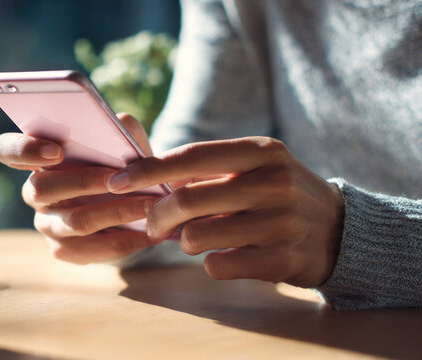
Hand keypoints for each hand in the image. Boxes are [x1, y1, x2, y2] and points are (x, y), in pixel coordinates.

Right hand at [0, 114, 159, 263]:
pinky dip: (126, 240)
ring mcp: (46, 224)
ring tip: (150, 204)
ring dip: (115, 212)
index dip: (24, 149)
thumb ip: (120, 128)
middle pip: (41, 188)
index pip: (6, 149)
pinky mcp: (64, 250)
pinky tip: (151, 232)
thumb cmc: (122, 164)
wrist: (136, 204)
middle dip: (83, 181)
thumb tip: (120, 124)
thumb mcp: (123, 140)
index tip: (56, 151)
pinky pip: (92, 249)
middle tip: (119, 178)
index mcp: (37, 158)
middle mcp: (34, 192)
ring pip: (74, 221)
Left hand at [106, 137, 344, 287]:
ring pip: (198, 236)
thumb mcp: (255, 167)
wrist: (340, 230)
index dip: (148, 170)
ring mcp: (281, 222)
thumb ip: (208, 169)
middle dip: (157, 216)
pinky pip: (219, 265)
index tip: (117, 182)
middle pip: (187, 200)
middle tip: (153, 226)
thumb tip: (148, 177)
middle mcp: (273, 182)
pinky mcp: (283, 259)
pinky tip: (223, 255)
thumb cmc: (279, 195)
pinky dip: (210, 263)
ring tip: (195, 239)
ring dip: (185, 242)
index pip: (190, 157)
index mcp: (261, 152)